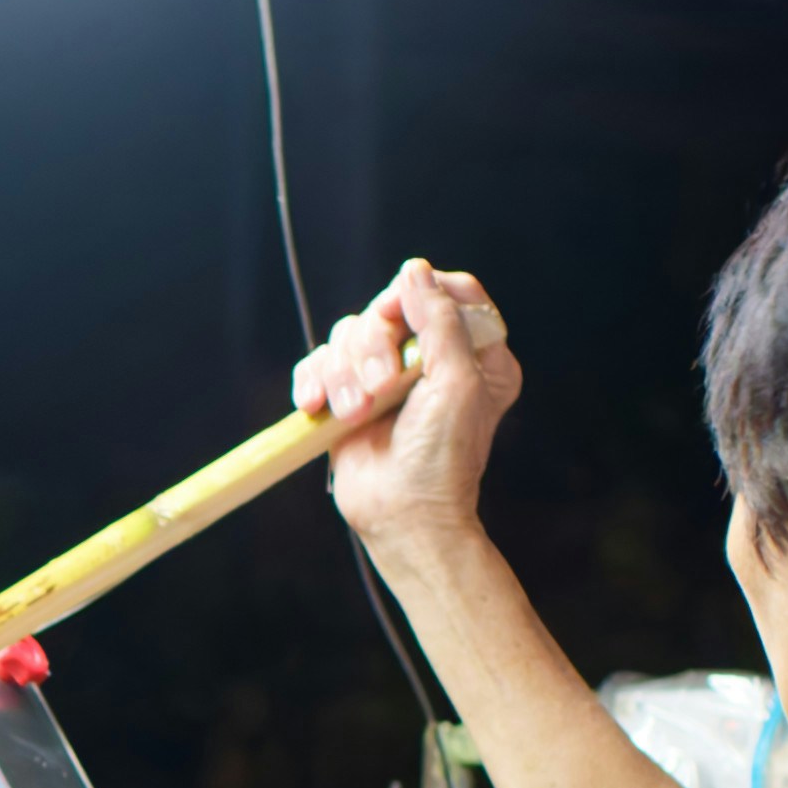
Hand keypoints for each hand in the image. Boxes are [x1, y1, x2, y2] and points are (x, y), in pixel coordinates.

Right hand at [299, 259, 512, 576]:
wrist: (402, 515)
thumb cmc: (441, 458)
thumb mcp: (457, 382)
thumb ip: (439, 321)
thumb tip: (416, 271)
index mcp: (473, 353)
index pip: (450, 291)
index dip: (420, 294)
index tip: (404, 320)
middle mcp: (429, 359)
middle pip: (389, 308)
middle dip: (374, 346)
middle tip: (379, 388)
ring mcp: (385, 377)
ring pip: (348, 333)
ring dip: (344, 373)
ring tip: (354, 413)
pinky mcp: (347, 395)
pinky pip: (318, 361)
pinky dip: (314, 381)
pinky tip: (318, 408)